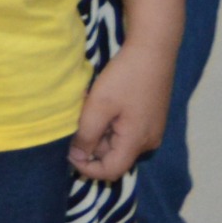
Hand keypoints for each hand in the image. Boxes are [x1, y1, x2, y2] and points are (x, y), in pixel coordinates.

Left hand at [70, 43, 175, 181]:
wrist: (152, 50)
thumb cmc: (126, 77)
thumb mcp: (98, 106)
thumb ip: (86, 135)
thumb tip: (77, 157)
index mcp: (138, 142)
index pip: (111, 171)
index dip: (87, 168)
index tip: (69, 152)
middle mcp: (149, 141)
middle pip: (113, 155)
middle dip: (92, 141)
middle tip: (81, 116)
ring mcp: (151, 129)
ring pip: (117, 141)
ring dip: (100, 128)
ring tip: (91, 104)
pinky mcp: (150, 118)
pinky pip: (125, 129)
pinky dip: (109, 120)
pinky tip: (103, 101)